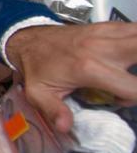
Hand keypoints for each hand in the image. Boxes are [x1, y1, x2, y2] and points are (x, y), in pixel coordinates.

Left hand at [5, 22, 136, 132]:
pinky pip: (134, 29)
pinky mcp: (107, 26)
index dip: (134, 98)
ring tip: (132, 67)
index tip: (121, 100)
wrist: (27, 37)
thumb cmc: (35, 66)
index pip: (133, 87)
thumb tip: (65, 127)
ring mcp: (106, 33)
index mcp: (88, 68)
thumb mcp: (38, 93)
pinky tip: (130, 55)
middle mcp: (102, 48)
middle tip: (133, 79)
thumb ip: (53, 110)